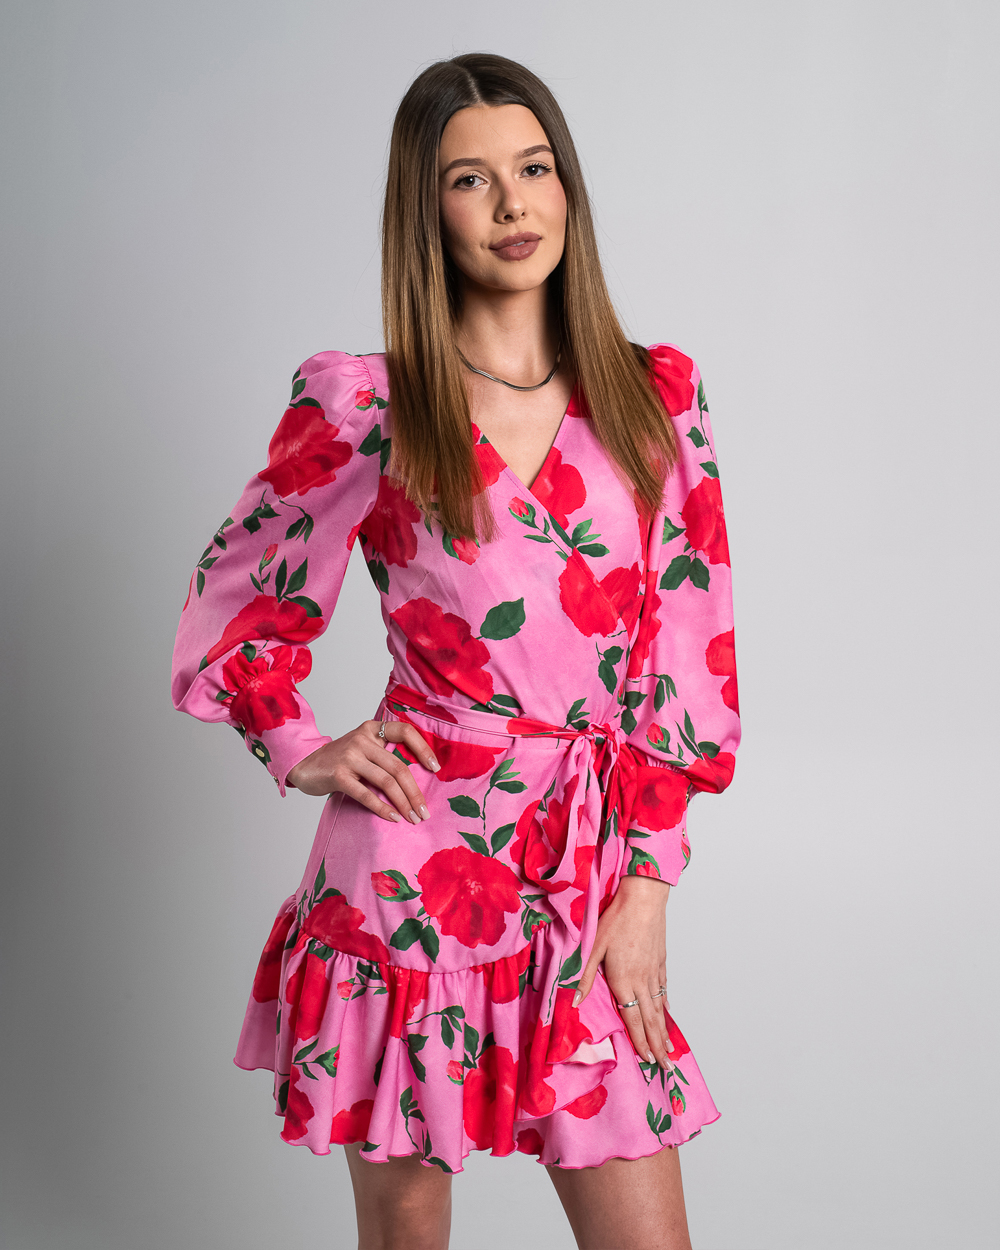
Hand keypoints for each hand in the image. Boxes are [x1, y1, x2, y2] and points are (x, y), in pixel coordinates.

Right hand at [286, 719, 439, 824]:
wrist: (304, 765)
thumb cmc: (339, 760)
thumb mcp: (363, 749)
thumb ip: (384, 755)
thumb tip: (417, 778)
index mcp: (372, 730)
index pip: (404, 731)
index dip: (423, 749)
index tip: (435, 768)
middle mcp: (362, 739)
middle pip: (398, 766)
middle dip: (415, 792)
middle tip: (424, 812)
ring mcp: (350, 756)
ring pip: (386, 781)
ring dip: (403, 803)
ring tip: (413, 818)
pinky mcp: (339, 775)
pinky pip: (367, 794)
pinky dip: (383, 808)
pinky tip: (393, 818)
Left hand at [574, 875, 670, 1065]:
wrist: (643, 898)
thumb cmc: (616, 919)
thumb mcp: (593, 946)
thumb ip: (584, 976)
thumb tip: (576, 1002)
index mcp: (623, 980)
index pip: (632, 1019)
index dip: (639, 1041)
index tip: (646, 1060)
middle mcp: (642, 981)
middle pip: (650, 1019)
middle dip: (657, 1045)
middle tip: (665, 1067)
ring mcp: (654, 971)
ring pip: (660, 1008)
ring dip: (664, 1031)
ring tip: (668, 1049)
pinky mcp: (661, 960)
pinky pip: (664, 989)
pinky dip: (666, 1005)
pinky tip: (667, 1013)